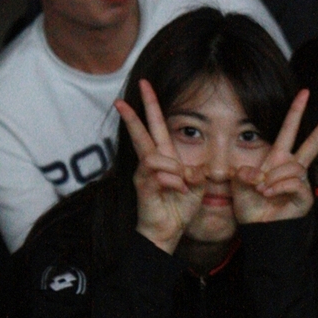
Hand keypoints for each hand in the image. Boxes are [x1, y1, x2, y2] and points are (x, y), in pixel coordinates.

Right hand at [114, 79, 205, 252]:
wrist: (167, 231)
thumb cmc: (179, 208)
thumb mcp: (197, 187)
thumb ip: (197, 172)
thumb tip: (192, 168)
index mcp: (165, 158)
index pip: (156, 126)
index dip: (152, 106)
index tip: (147, 86)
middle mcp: (151, 162)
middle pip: (141, 132)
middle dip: (133, 114)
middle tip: (120, 98)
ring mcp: (144, 174)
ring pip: (153, 155)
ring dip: (172, 167)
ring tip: (181, 184)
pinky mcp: (142, 186)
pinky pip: (156, 174)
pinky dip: (172, 180)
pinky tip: (178, 189)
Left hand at [232, 89, 317, 225]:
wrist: (258, 231)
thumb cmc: (251, 208)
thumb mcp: (239, 186)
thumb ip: (242, 173)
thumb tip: (251, 171)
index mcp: (278, 158)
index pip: (290, 129)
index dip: (296, 111)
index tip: (305, 92)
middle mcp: (293, 166)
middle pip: (315, 140)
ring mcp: (301, 181)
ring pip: (293, 167)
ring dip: (274, 177)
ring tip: (262, 189)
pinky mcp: (304, 197)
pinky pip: (295, 183)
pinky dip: (278, 187)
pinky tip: (269, 194)